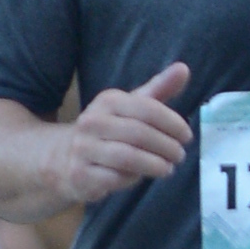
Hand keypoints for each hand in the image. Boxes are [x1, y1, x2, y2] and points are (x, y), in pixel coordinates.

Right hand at [58, 61, 191, 203]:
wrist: (63, 157)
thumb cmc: (108, 131)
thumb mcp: (131, 107)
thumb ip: (159, 89)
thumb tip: (184, 69)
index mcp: (108, 101)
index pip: (147, 109)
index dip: (173, 123)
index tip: (187, 136)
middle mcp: (92, 121)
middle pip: (140, 134)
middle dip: (167, 147)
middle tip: (180, 156)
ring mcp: (83, 148)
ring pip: (128, 157)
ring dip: (155, 165)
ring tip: (167, 168)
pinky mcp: (80, 174)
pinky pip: (115, 178)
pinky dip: (133, 179)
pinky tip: (141, 177)